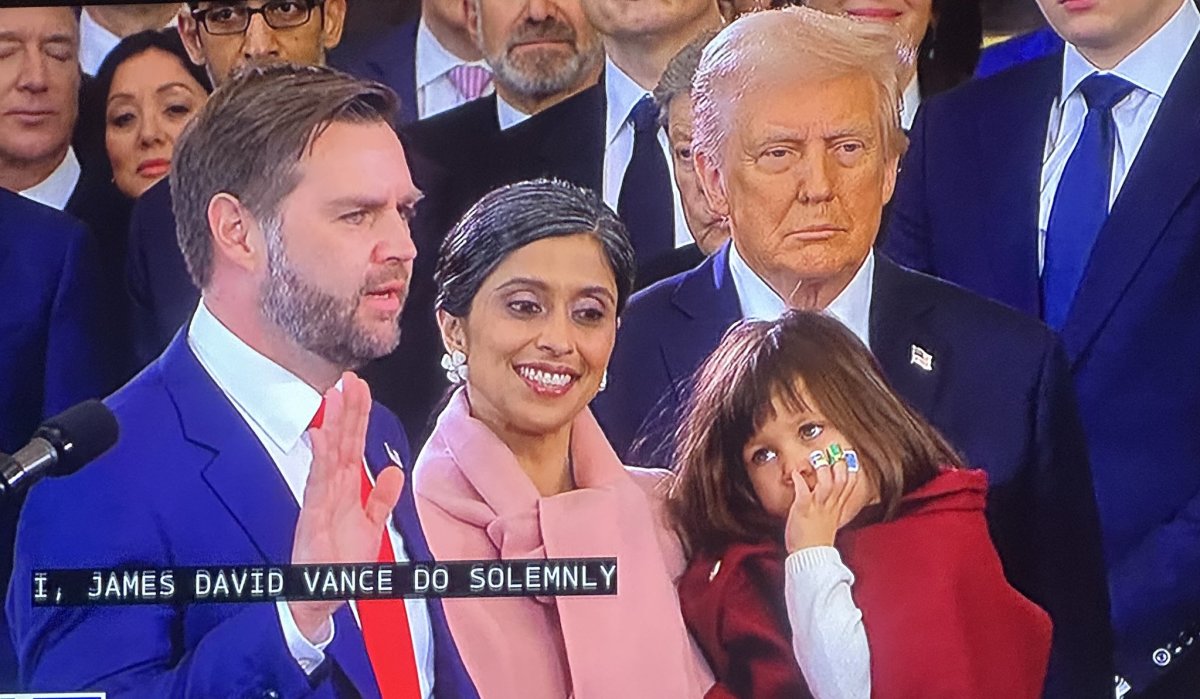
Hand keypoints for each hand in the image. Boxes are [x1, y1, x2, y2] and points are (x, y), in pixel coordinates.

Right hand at [288, 373, 403, 641]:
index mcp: (347, 487)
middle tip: (350, 378)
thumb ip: (382, 498)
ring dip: (333, 424)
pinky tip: (321, 435)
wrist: (325, 593)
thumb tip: (393, 471)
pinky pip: (317, 481)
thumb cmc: (342, 561)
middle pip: (341, 441)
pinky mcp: (313, 514)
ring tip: (336, 395)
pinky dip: (319, 458)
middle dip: (347, 409)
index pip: (354, 443)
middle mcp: (332, 487)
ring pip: (329, 453)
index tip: (362, 388)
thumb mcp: (372, 525)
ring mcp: (321, 498)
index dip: (359, 416)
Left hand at [784, 459, 863, 553]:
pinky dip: (800, 481)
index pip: (850, 484)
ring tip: (817, 458)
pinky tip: (796, 473)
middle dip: (840, 463)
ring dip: (823, 468)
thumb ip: (831, 507)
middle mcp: (830, 505)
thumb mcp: (829, 521)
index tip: (850, 456)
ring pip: (828, 483)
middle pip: (842, 480)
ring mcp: (817, 507)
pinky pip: (804, 492)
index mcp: (837, 508)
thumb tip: (829, 497)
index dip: (852, 468)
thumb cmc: (815, 541)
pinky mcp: (803, 510)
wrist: (810, 557)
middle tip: (835, 450)